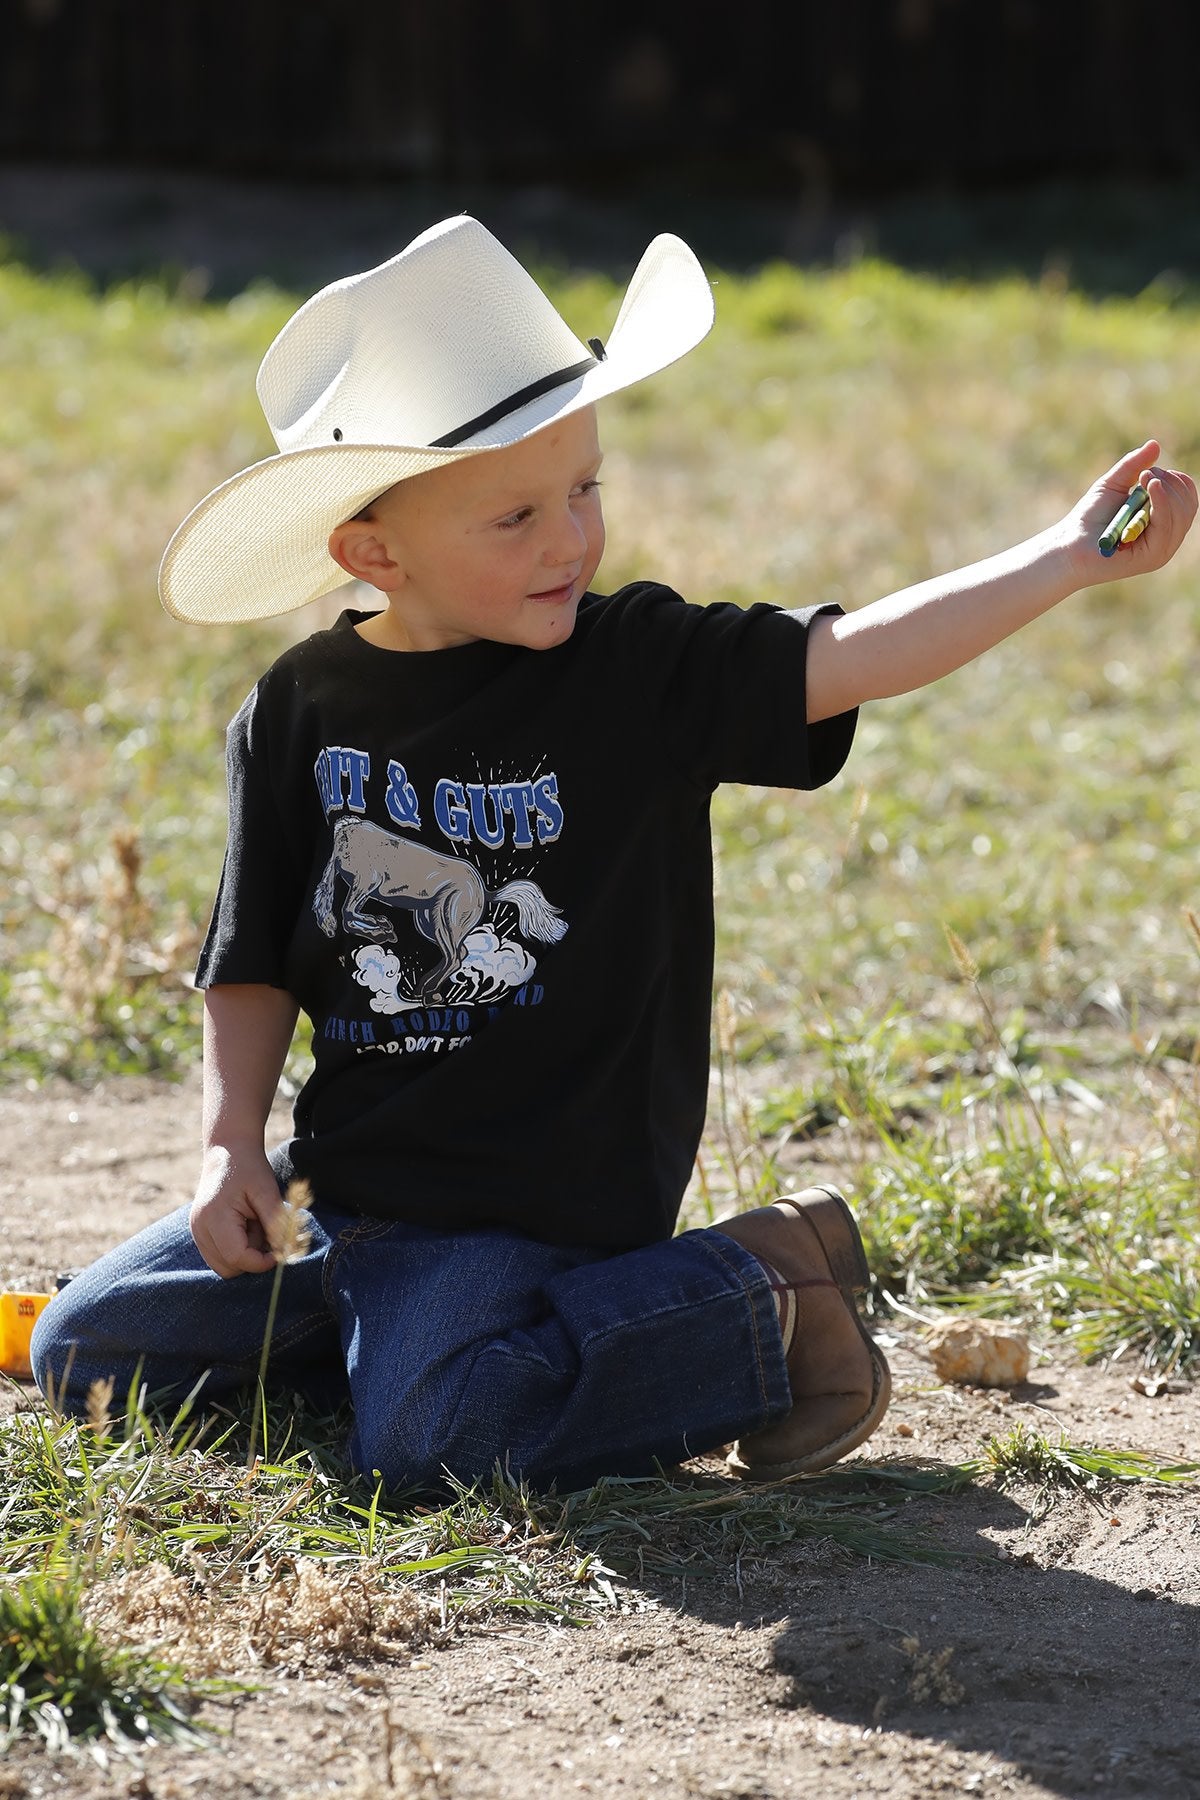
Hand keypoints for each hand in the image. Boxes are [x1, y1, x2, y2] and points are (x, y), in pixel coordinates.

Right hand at [190, 1145, 283, 1277]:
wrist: (227, 1151)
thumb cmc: (249, 1168)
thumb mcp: (267, 1191)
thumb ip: (275, 1223)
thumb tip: (284, 1252)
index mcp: (214, 1217)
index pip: (237, 1258)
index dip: (261, 1262)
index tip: (280, 1251)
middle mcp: (199, 1229)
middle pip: (229, 1268)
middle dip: (252, 1257)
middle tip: (263, 1229)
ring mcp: (196, 1232)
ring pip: (223, 1266)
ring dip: (244, 1254)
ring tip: (252, 1225)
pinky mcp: (199, 1233)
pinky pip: (219, 1256)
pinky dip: (235, 1249)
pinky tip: (244, 1227)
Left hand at [1063, 439, 1197, 586]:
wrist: (1070, 543)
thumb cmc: (1090, 517)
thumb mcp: (1114, 484)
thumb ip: (1134, 465)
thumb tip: (1155, 444)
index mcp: (1163, 523)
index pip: (1187, 499)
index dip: (1176, 480)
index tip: (1150, 472)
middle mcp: (1166, 538)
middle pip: (1187, 505)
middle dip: (1169, 482)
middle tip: (1144, 476)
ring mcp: (1162, 550)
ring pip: (1180, 514)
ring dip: (1164, 489)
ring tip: (1143, 480)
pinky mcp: (1152, 557)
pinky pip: (1166, 526)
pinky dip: (1161, 502)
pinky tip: (1151, 486)